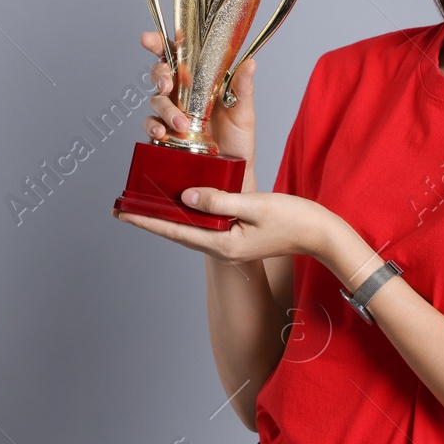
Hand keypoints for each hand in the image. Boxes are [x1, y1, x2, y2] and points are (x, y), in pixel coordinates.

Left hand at [112, 187, 339, 267]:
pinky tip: (184, 202)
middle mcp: (222, 247)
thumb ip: (219, 200)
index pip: (175, 231)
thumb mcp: (256, 205)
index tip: (122, 214)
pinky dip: (190, 213)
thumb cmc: (294, 220)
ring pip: (191, 227)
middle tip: (123, 208)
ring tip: (146, 204)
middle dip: (150, 219)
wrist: (321, 234)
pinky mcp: (239, 236)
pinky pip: (207, 224)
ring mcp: (231, 243)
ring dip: (169, 216)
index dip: (147, 221)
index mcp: (223, 244)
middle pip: (178, 231)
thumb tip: (186, 195)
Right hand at [140, 31, 257, 191]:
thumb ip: (243, 89)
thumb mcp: (244, 113)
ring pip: (156, 99)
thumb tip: (250, 64)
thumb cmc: (239, 141)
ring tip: (181, 123)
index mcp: (201, 81)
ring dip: (165, 109)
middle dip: (159, 74)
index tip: (150, 40)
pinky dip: (154, 127)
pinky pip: (151, 125)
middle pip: (160, 73)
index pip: (179, 55)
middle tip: (166, 83)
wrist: (233, 175)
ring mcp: (172, 113)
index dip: (161, 43)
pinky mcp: (165, 134)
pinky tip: (163, 134)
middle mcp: (183, 94)